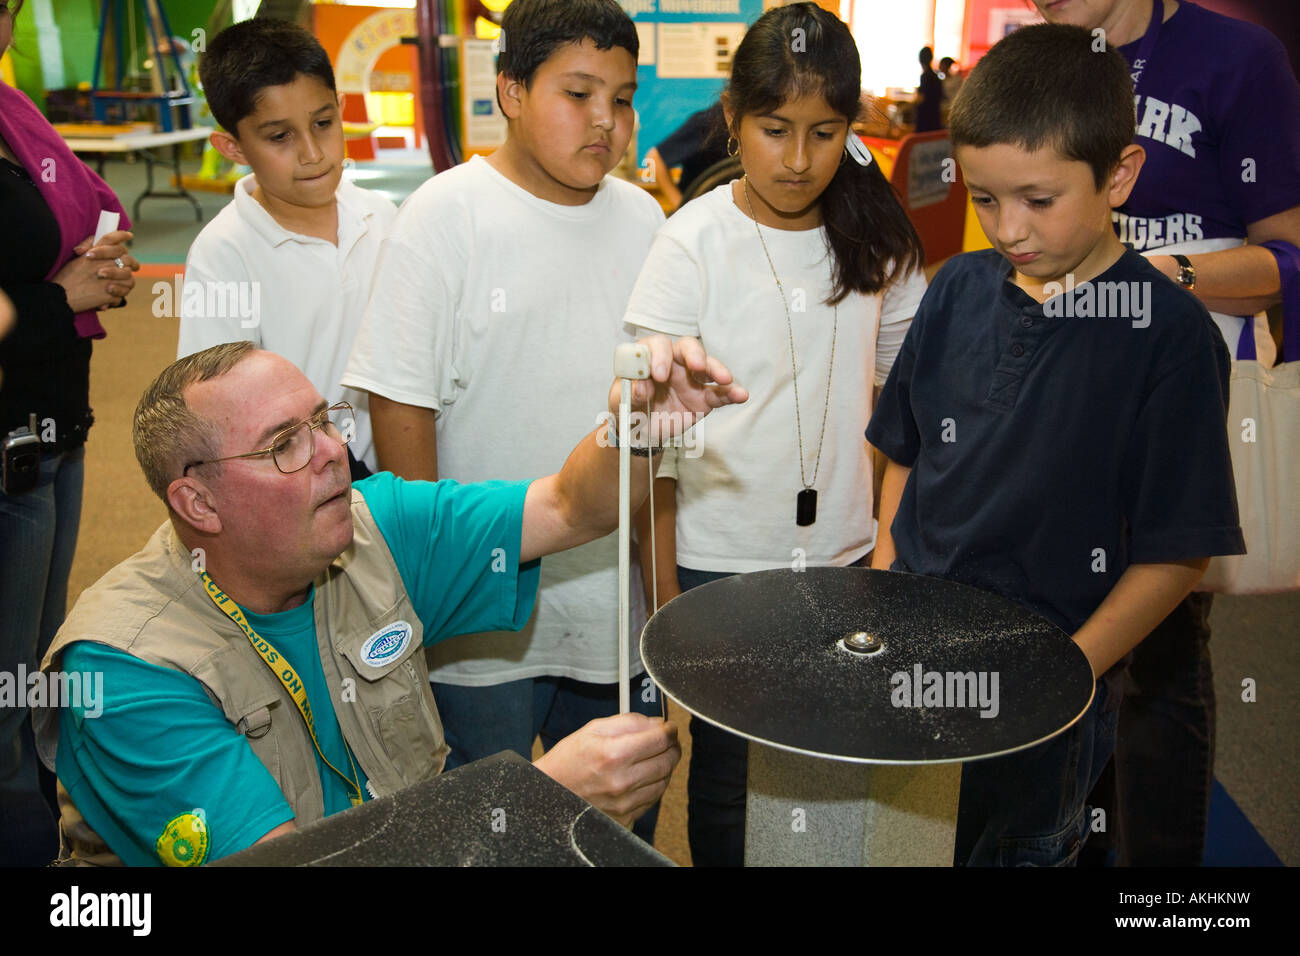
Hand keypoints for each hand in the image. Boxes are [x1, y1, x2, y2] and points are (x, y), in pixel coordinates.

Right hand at [55, 231, 139, 310]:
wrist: (60, 295)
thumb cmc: (65, 278)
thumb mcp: (76, 260)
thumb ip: (88, 249)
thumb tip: (95, 244)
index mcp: (94, 253)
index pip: (111, 239)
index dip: (120, 236)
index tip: (128, 235)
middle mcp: (104, 262)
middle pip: (126, 259)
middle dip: (131, 263)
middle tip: (132, 267)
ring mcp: (110, 278)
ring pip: (129, 279)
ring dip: (125, 283)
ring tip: (114, 287)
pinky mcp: (110, 293)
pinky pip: (122, 296)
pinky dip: (117, 298)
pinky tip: (107, 300)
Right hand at [534, 712, 680, 825]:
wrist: (549, 795)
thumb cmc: (567, 761)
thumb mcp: (593, 730)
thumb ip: (628, 722)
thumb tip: (656, 723)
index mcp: (614, 754)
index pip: (660, 739)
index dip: (670, 730)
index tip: (669, 728)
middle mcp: (622, 781)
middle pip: (668, 760)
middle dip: (672, 747)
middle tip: (666, 741)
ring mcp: (625, 802)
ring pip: (664, 781)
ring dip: (664, 766)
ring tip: (652, 758)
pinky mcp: (625, 817)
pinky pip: (653, 799)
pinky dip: (653, 785)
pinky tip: (642, 776)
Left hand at [608, 334, 747, 443]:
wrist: (641, 431)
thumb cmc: (630, 407)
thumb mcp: (622, 400)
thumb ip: (631, 391)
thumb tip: (642, 387)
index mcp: (651, 357)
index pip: (657, 345)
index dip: (659, 356)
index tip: (658, 374)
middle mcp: (673, 362)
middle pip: (686, 347)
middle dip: (693, 354)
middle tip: (695, 366)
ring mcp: (692, 379)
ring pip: (707, 367)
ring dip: (717, 370)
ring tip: (725, 379)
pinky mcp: (704, 398)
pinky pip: (720, 393)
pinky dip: (731, 393)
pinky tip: (741, 394)